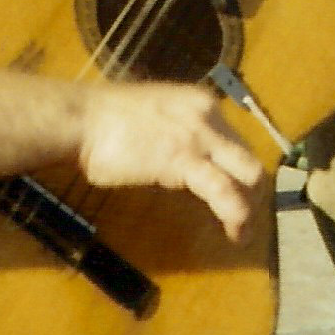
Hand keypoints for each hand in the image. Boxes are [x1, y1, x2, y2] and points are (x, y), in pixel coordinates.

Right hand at [75, 81, 270, 240]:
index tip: (236, 190)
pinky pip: (224, 190)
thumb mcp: (156, 117)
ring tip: (242, 232)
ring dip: (250, 208)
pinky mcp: (185, 160)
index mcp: (201, 102)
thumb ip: (178, 133)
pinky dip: (235, 213)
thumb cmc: (106, 121)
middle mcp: (209, 115)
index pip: (237, 140)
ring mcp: (199, 136)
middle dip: (252, 191)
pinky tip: (234, 231)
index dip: (239, 170)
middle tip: (243, 217)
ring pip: (248, 174)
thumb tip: (186, 159)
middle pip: (249, 157)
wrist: (83, 119)